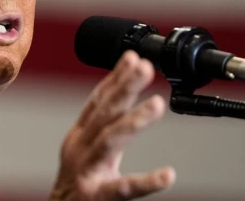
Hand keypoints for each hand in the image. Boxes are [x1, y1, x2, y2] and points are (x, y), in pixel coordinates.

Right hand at [50, 51, 175, 200]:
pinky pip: (122, 188)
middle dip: (124, 87)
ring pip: (109, 141)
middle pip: (103, 113)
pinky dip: (144, 181)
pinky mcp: (94, 196)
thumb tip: (122, 90)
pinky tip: (167, 175)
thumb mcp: (87, 147)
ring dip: (133, 121)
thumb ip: (106, 122)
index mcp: (80, 135)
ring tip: (157, 105)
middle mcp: (79, 148)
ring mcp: (85, 171)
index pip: (98, 101)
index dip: (115, 78)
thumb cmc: (77, 183)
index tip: (134, 57)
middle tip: (146, 67)